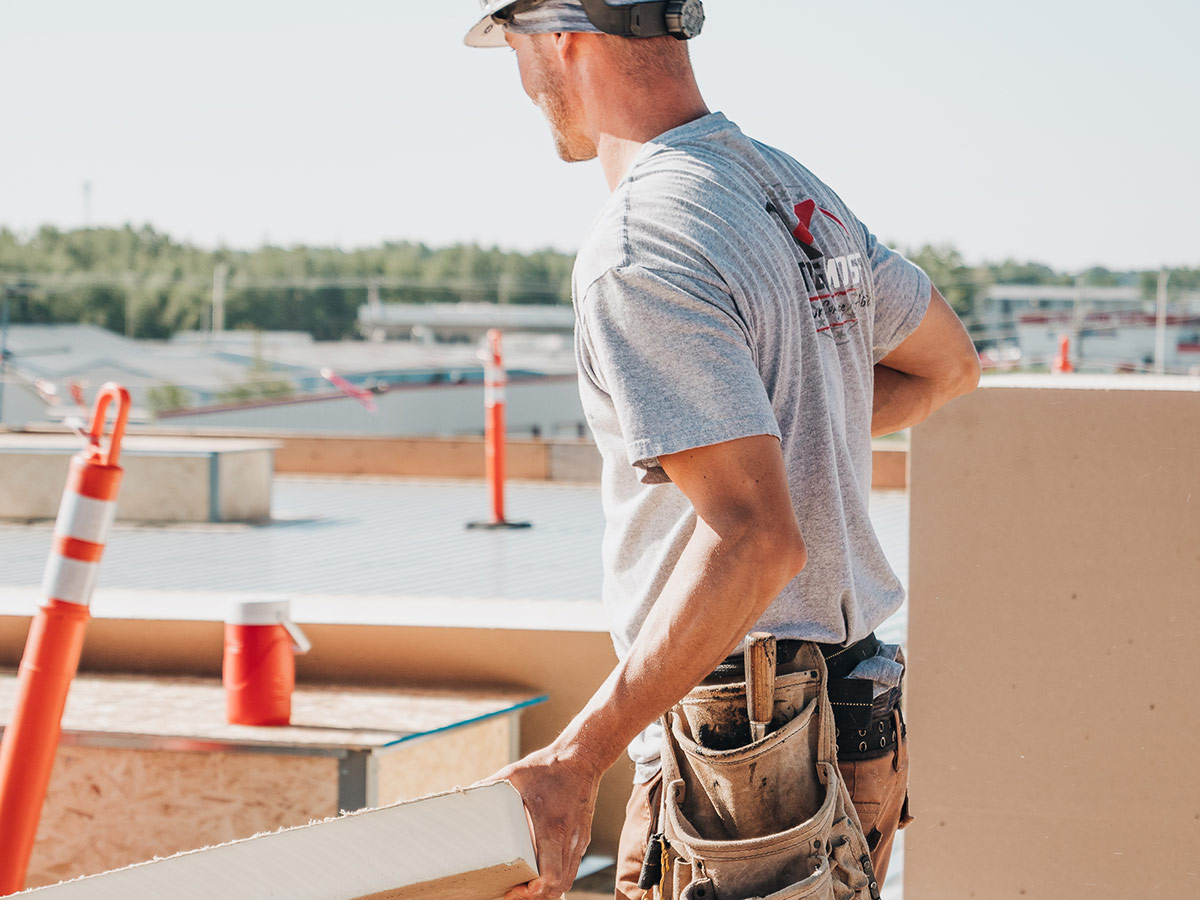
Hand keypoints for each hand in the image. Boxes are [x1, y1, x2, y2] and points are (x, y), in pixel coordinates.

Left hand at [478, 742, 604, 899]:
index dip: (533, 892)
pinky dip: (557, 877)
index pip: (551, 876)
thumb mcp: (514, 774)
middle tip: (514, 891)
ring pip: (568, 880)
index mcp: (552, 828)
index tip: (514, 888)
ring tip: (525, 886)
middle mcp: (570, 839)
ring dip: (547, 889)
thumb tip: (463, 793)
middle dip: (536, 896)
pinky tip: (540, 872)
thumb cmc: (547, 767)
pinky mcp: (583, 837)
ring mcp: (579, 840)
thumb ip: (489, 786)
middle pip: (559, 886)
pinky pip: (572, 867)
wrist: (582, 758)